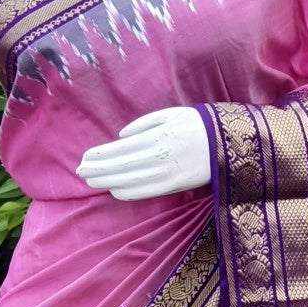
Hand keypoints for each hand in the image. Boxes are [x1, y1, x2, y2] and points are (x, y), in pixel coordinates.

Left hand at [76, 106, 210, 200]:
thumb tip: (121, 137)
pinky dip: (128, 192)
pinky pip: (146, 191)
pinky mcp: (175, 185)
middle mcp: (160, 156)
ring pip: (130, 180)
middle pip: (122, 165)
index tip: (85, 157)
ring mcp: (167, 173)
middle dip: (98, 169)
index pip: (121, 149)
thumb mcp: (171, 114)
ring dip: (108, 181)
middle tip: (79, 172)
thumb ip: (144, 124)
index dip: (101, 155)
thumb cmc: (197, 125)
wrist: (228, 144)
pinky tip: (114, 190)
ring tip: (91, 181)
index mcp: (158, 136)